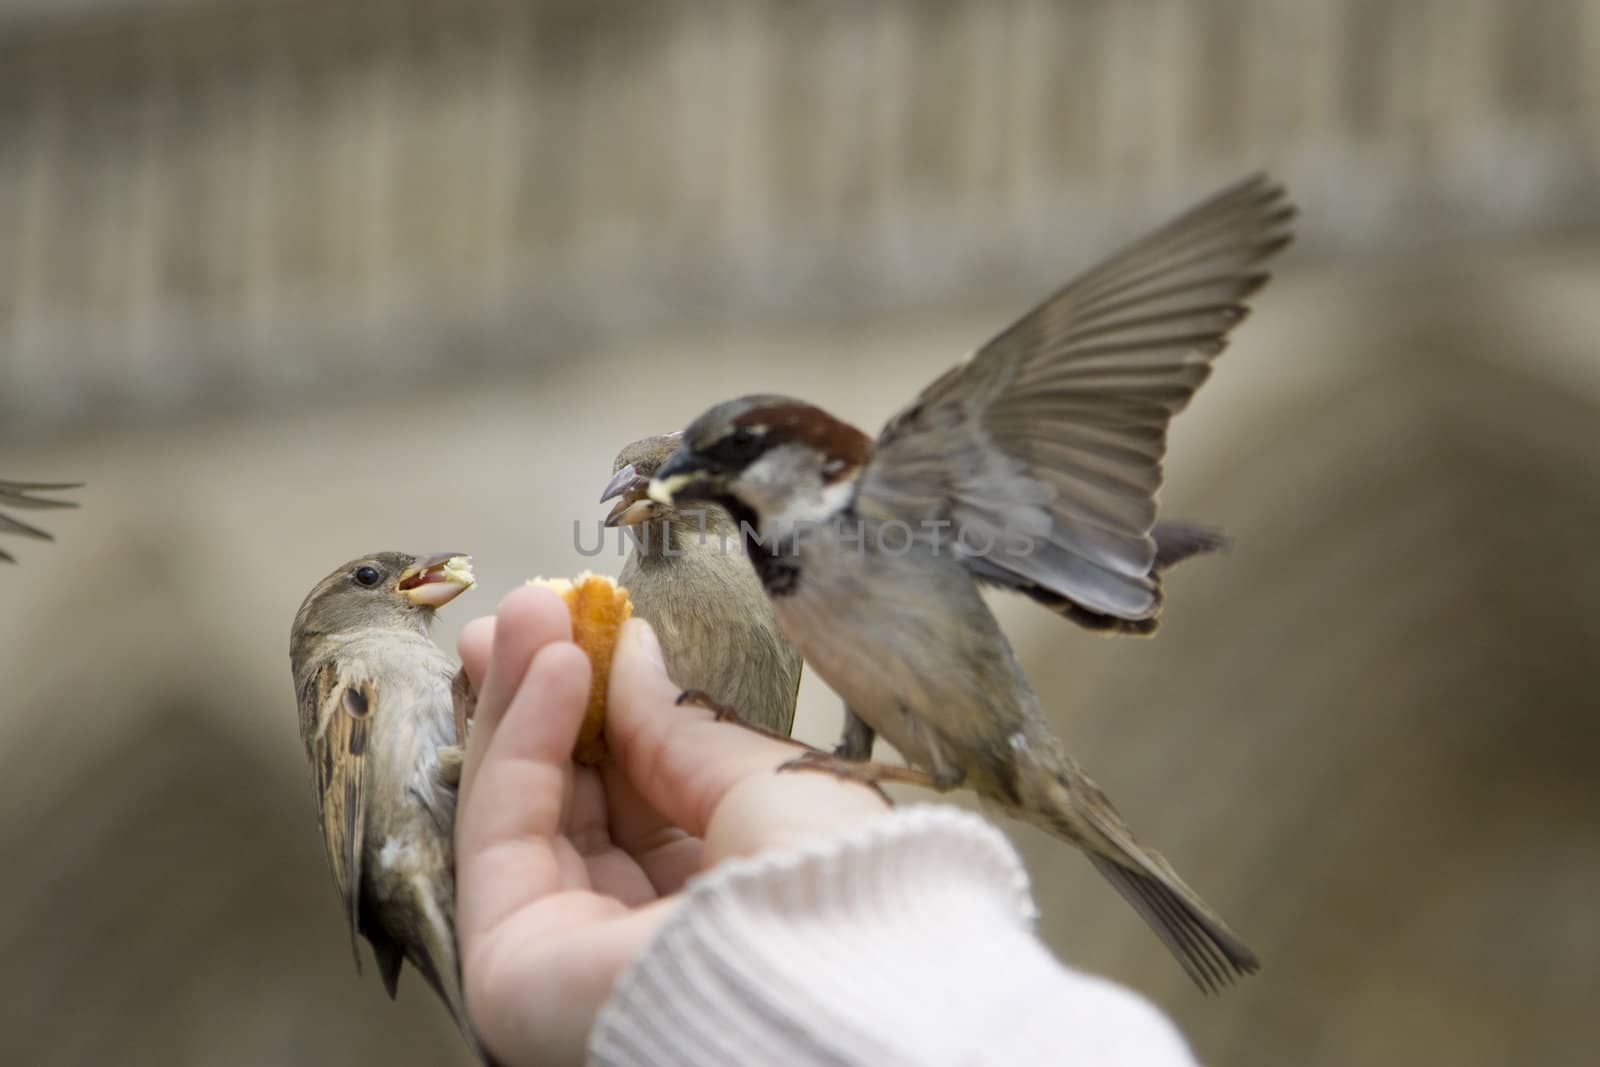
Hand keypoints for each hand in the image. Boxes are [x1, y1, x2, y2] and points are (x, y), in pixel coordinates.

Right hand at [453, 586, 888, 1065]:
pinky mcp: (513, 968)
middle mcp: (637, 938)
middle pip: (569, 804)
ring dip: (522, 699)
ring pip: (525, 809)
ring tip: (533, 610)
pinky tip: (551, 668)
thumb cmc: (837, 890)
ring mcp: (569, 956)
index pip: (641, 803)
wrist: (836, 982)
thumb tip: (633, 656)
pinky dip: (518, 740)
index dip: (610, 713)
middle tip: (538, 608)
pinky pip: (503, 834)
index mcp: (714, 906)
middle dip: (546, 696)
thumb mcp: (767, 784)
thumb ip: (680, 729)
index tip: (595, 628)